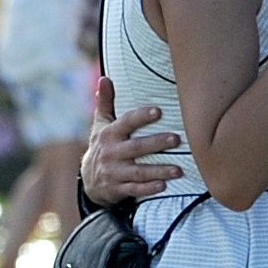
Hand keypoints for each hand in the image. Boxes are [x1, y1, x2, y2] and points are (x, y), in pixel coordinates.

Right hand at [80, 74, 181, 205]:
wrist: (89, 180)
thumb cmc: (102, 146)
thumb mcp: (101, 125)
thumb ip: (105, 102)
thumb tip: (105, 78)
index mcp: (109, 134)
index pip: (125, 123)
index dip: (141, 117)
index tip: (158, 112)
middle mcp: (111, 153)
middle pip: (136, 147)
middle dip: (156, 143)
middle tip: (177, 139)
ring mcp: (114, 172)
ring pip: (139, 171)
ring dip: (159, 170)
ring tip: (178, 169)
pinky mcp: (118, 189)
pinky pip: (135, 189)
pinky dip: (149, 188)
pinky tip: (163, 186)